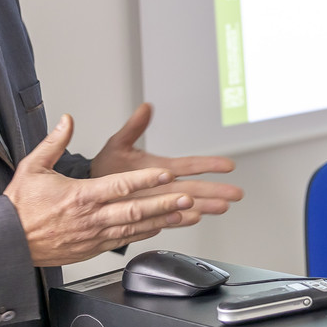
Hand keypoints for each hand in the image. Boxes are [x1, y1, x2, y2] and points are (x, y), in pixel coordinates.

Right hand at [7, 114, 197, 266]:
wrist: (9, 241)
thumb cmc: (20, 206)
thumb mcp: (32, 167)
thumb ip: (54, 142)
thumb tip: (67, 120)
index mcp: (80, 196)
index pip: (120, 186)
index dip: (145, 179)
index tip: (166, 174)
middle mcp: (91, 218)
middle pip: (135, 209)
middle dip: (164, 203)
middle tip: (187, 197)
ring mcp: (93, 236)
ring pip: (134, 228)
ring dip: (161, 220)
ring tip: (183, 214)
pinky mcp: (92, 249)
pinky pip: (123, 240)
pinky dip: (143, 234)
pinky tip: (159, 228)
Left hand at [91, 103, 242, 217]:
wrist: (90, 193)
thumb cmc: (106, 169)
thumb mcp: (119, 144)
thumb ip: (134, 128)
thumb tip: (145, 108)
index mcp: (161, 169)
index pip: (190, 166)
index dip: (209, 164)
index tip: (228, 165)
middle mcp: (164, 186)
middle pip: (196, 187)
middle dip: (217, 190)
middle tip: (236, 193)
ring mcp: (159, 201)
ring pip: (188, 203)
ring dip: (205, 205)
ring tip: (222, 207)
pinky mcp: (151, 215)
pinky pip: (169, 218)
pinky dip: (182, 219)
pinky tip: (195, 218)